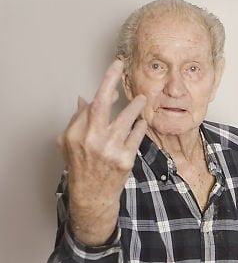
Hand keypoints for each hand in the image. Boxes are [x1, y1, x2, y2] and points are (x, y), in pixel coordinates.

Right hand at [57, 59, 147, 244]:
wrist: (93, 194)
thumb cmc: (81, 166)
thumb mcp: (70, 142)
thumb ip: (78, 120)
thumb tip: (85, 99)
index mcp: (78, 133)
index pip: (92, 102)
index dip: (105, 83)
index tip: (114, 68)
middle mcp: (92, 139)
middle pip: (103, 104)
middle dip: (112, 82)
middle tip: (123, 68)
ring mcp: (110, 149)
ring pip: (125, 119)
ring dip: (135, 106)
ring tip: (141, 99)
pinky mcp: (125, 159)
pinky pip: (136, 136)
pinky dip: (140, 126)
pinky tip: (141, 122)